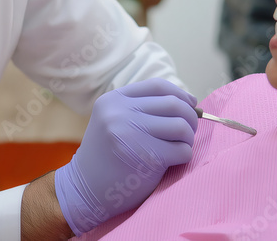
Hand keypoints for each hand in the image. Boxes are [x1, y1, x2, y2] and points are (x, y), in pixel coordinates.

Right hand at [53, 79, 197, 234]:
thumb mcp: (113, 121)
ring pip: (181, 126)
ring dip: (188, 137)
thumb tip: (189, 102)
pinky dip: (184, 155)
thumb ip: (141, 108)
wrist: (85, 189)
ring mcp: (132, 134)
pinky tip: (173, 161)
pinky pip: (182, 150)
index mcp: (113, 100)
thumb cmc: (107, 156)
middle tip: (188, 131)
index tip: (191, 104)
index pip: (158, 86)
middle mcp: (121, 112)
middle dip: (190, 117)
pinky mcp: (147, 156)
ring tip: (180, 146)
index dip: (180, 93)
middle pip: (173, 104)